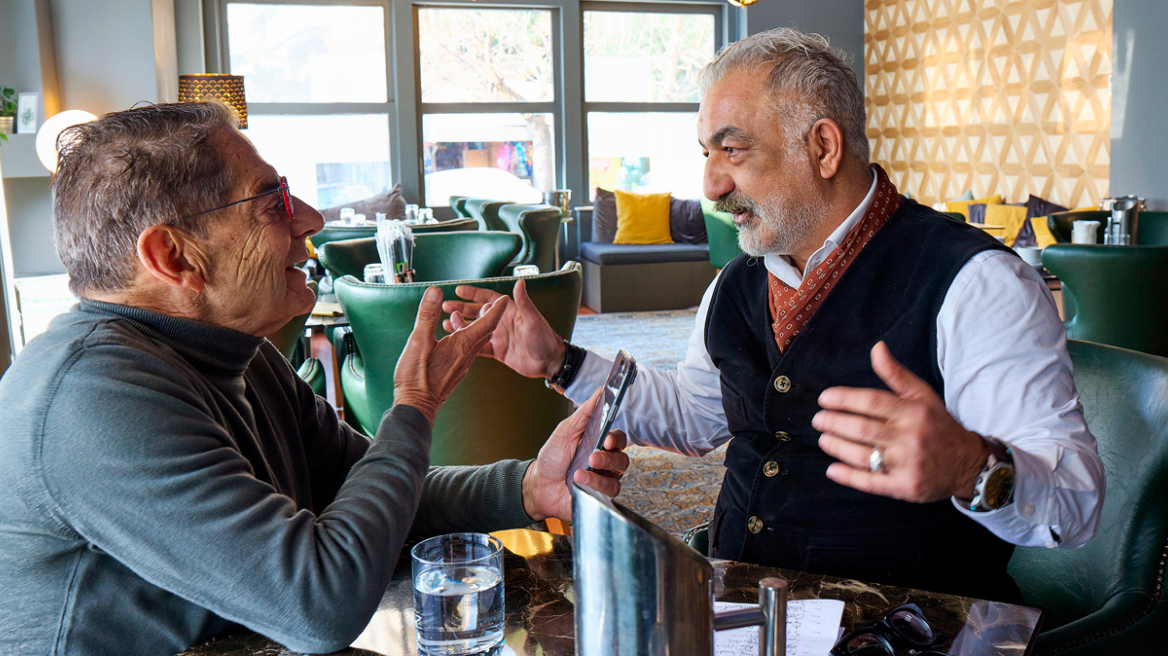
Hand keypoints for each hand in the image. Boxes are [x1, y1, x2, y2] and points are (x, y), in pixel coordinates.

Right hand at [393, 287, 509, 423]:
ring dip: (473, 325)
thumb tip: (436, 292)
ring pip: (475, 340)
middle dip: (487, 314)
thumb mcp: (418, 341)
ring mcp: (462, 363)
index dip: (496, 309)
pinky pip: (467, 349)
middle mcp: (467, 354)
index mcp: (462, 345)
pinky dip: (464, 336)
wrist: (417, 407)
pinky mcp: (456, 370)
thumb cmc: (416, 377)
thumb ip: (428, 316)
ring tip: (460, 314)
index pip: (487, 323)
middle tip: (486, 302)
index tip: (503, 298)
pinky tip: (452, 335)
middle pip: (485, 331)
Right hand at [442, 279, 566, 379]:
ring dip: (460, 325)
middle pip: (477, 312)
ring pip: (475, 329)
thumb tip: (519, 282)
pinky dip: (466, 342)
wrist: (549, 363)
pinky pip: (478, 345)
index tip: (458, 290)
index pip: (489, 299)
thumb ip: (524, 302)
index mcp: (509, 312)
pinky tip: (455, 341)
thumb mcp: (534, 320)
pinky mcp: (498, 351)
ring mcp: (499, 337)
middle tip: (445, 306)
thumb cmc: (545, 339)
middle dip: (461, 308)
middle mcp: (502, 322)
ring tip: (445, 323)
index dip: (474, 294)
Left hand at [521, 387, 630, 520]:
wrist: (539, 486)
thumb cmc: (553, 459)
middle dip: (608, 458)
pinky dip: (593, 486)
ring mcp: (603, 480)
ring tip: (579, 473)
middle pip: (622, 459)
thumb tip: (601, 390)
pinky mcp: (600, 497)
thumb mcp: (565, 431)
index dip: (616, 439)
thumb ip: (585, 411)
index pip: (618, 439)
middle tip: (592, 457)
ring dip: (598, 474)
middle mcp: (605, 463)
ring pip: (617, 477)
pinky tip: (579, 483)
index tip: (606, 440)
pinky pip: (608, 493)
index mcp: (599, 444)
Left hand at [812, 341, 990, 502]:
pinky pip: (871, 483)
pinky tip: (832, 469)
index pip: (872, 401)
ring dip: (837, 446)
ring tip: (823, 439)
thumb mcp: (923, 396)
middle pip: (862, 428)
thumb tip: (876, 348)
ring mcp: (908, 464)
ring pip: (863, 455)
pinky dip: (848, 476)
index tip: (824, 399)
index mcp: (914, 412)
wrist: (970, 465)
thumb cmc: (939, 426)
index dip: (844, 399)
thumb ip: (896, 374)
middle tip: (818, 420)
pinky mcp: (906, 488)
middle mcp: (911, 437)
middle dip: (834, 423)